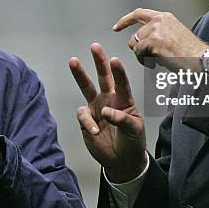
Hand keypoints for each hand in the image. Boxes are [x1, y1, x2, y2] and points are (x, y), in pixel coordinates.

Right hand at [69, 43, 146, 182]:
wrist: (122, 160)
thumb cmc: (132, 141)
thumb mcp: (134, 130)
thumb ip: (122, 119)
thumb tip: (105, 112)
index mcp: (124, 100)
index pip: (121, 83)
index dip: (118, 72)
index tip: (115, 60)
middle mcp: (109, 99)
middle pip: (102, 77)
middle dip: (99, 61)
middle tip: (94, 46)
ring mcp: (96, 108)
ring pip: (86, 87)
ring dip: (80, 74)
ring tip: (74, 60)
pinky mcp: (86, 120)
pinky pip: (82, 115)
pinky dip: (87, 122)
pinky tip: (95, 131)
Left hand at [113, 8, 208, 69]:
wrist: (201, 59)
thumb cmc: (191, 53)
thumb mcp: (174, 35)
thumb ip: (159, 33)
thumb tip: (143, 42)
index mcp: (165, 17)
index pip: (139, 13)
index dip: (125, 20)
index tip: (116, 27)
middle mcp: (159, 20)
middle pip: (135, 35)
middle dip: (138, 49)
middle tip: (149, 59)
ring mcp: (156, 29)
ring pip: (135, 45)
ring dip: (142, 56)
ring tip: (157, 61)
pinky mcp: (154, 40)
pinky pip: (139, 52)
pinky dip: (144, 61)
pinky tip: (157, 63)